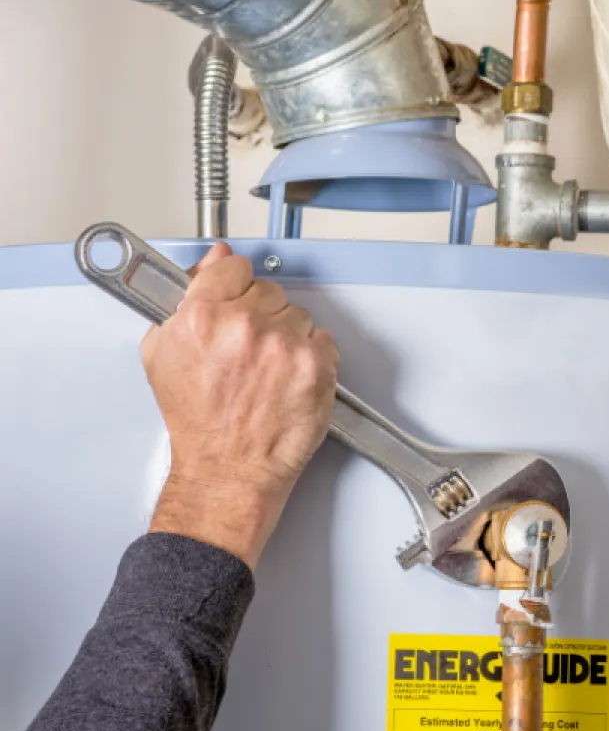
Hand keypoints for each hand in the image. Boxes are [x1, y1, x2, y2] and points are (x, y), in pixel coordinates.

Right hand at [142, 244, 338, 568]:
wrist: (227, 469)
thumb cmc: (197, 422)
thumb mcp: (164, 354)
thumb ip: (184, 300)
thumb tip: (213, 261)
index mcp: (202, 316)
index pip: (233, 267)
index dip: (235, 287)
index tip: (236, 302)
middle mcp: (243, 326)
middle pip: (268, 291)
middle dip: (260, 316)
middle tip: (248, 352)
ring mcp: (283, 345)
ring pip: (297, 316)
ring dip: (287, 338)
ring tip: (267, 371)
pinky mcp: (315, 365)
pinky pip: (323, 340)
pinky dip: (311, 358)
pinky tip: (289, 380)